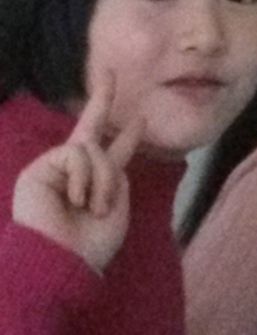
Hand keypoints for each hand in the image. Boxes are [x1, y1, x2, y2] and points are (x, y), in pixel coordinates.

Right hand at [11, 75, 142, 273]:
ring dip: (102, 178)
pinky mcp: (39, 169)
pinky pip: (75, 154)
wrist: (60, 261)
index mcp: (98, 186)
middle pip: (90, 128)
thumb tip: (102, 151)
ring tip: (95, 207)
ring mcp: (55, 169)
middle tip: (110, 73)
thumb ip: (114, 173)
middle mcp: (76, 174)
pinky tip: (77, 199)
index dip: (128, 135)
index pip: (114, 153)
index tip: (141, 117)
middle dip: (101, 100)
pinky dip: (84, 176)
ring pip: (92, 149)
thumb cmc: (91, 243)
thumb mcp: (116, 206)